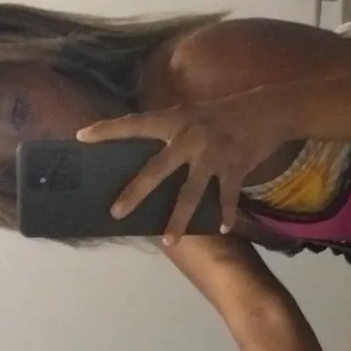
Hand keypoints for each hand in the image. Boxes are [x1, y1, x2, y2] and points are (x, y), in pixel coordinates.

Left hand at [76, 91, 288, 241]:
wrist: (269, 110)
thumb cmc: (228, 112)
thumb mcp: (195, 113)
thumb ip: (174, 131)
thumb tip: (153, 156)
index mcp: (176, 120)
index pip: (135, 125)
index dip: (108, 130)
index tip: (81, 137)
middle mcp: (190, 138)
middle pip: (156, 170)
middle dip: (135, 193)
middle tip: (116, 212)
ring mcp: (213, 155)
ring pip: (191, 193)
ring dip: (179, 219)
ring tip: (168, 240)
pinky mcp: (235, 168)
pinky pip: (227, 198)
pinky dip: (225, 214)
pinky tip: (221, 228)